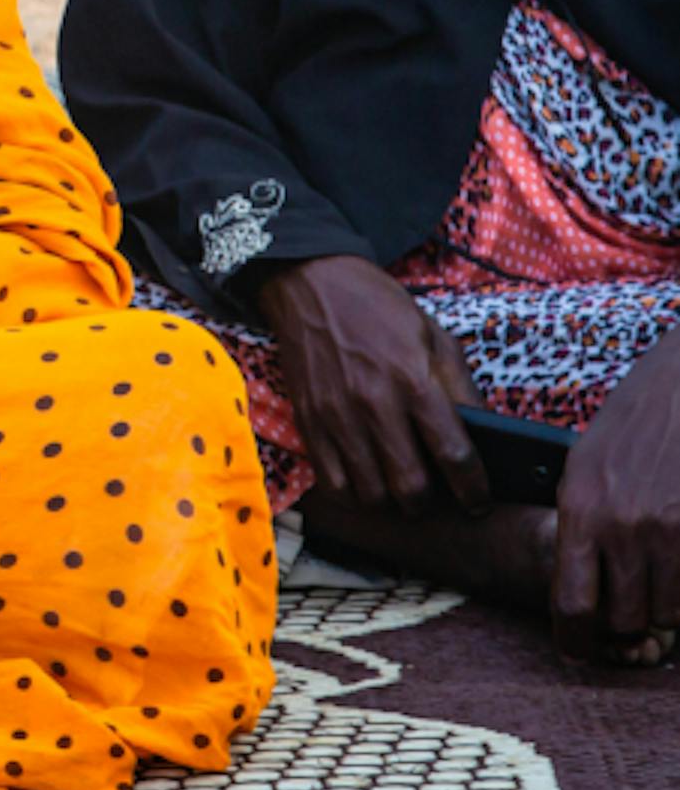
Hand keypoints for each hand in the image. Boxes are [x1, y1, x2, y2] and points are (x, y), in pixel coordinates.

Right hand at [262, 253, 485, 516]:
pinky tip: (366, 483)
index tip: (479, 500)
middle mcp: (375, 403)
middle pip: (411, 487)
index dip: (474, 489)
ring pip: (370, 493)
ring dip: (392, 503)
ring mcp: (336, 415)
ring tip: (402, 492)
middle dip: (432, 505)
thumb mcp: (435, 338)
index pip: (454, 455)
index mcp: (415, 380)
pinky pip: (331, 481)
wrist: (312, 284)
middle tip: (440, 499)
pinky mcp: (308, 420)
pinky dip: (354, 494)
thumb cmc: (379, 309)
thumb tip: (481, 437)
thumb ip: (460, 390)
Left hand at [553, 334, 679, 659]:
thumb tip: (578, 581)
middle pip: (623, 617)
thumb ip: (580, 523)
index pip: (571, 600)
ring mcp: (670, 531)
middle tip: (628, 613)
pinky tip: (678, 567)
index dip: (575, 638)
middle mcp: (623, 526)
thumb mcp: (584, 466)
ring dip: (661, 607)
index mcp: (580, 510)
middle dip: (624, 625)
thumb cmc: (633, 423)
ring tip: (656, 582)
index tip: (576, 653)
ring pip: (666, 610)